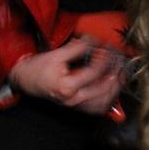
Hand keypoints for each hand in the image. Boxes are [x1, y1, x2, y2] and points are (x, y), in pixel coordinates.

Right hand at [9, 36, 127, 114]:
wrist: (27, 81)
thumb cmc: (40, 68)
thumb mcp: (57, 54)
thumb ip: (78, 48)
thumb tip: (96, 41)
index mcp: (66, 87)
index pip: (94, 72)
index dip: (105, 58)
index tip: (109, 48)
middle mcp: (73, 100)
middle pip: (103, 90)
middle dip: (116, 74)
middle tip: (121, 61)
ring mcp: (76, 107)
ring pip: (104, 103)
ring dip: (116, 88)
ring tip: (122, 74)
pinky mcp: (78, 108)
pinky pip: (98, 108)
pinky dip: (109, 98)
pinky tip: (114, 88)